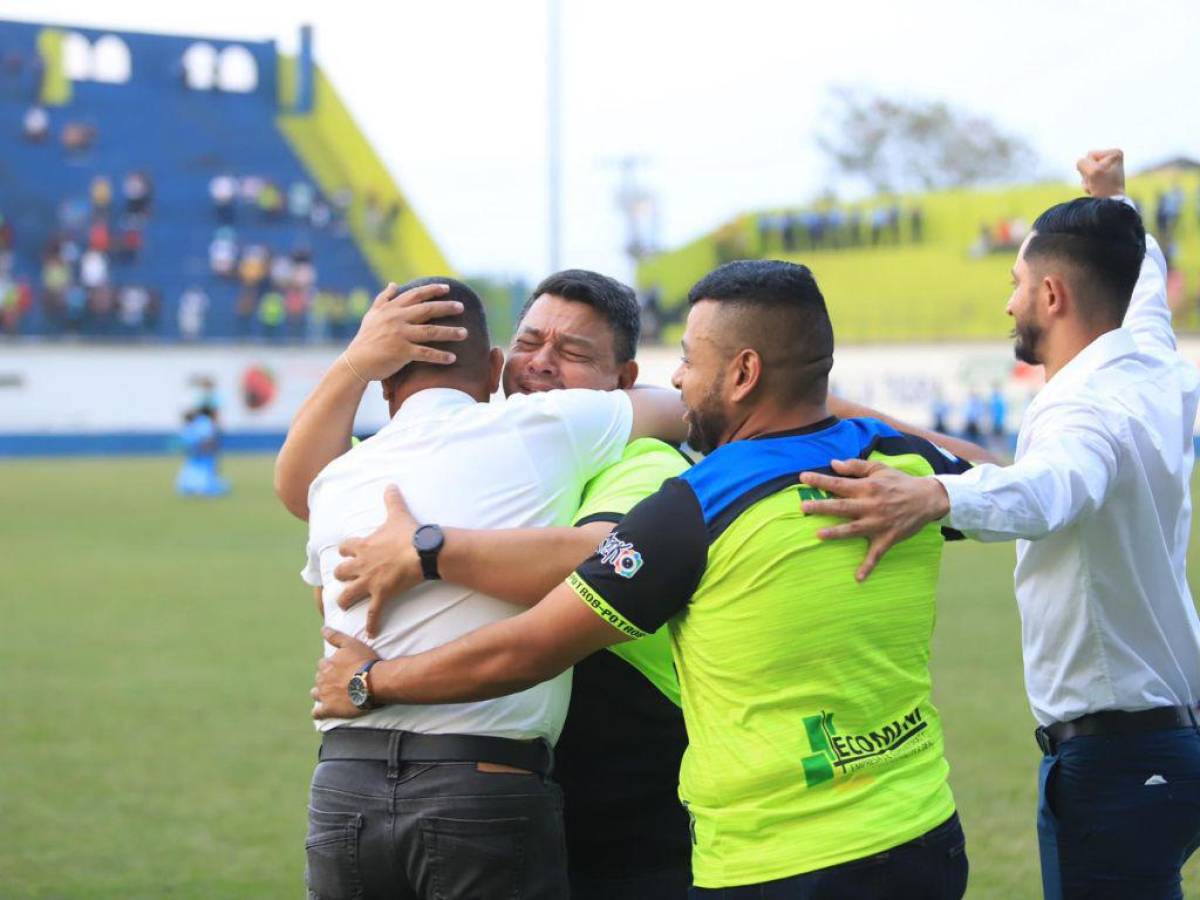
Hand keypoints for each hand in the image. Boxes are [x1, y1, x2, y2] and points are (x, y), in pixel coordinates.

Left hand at [312, 627, 378, 719]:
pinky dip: (318, 712)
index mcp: (326, 665)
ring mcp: (324, 695)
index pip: (323, 664)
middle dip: (326, 679)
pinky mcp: (329, 709)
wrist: (373, 682)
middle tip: (339, 681)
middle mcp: (322, 679)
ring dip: (321, 694)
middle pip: (320, 678)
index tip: (340, 668)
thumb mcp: (351, 644)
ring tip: (331, 695)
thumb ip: (335, 636)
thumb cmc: (364, 662)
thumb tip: (322, 628)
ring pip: (316, 694)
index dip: (331, 666)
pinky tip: (320, 712)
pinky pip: (317, 712)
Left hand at [334, 485, 421, 637]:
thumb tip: (390, 484)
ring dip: (345, 601)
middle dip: (341, 577)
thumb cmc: (409, 533)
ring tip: (345, 606)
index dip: (345, 551)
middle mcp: (362, 565)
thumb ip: (392, 499)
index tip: (345, 554)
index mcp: (363, 546)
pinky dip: (371, 624)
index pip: (345, 548)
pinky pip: (373, 613)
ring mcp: (370, 582)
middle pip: (341, 573)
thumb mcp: (397, 514)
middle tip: (344, 580)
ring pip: (348, 595)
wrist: (421, 551)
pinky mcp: (381, 595)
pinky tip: (370, 633)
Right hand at [343, 282, 468, 380]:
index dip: (432, 290)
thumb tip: (393, 283)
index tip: (447, 287)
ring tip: (465, 333)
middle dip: (446, 307)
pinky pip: (425, 353)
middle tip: (462, 307)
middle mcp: (397, 319)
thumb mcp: (372, 315)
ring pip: (430, 331)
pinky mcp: (401, 352)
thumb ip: (384, 298)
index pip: (415, 295)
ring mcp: (400, 335)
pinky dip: (440, 356)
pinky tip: (453, 358)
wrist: (356, 362)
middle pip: (427, 310)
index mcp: (392, 309)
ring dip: (450, 332)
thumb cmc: (366, 338)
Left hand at [797, 459, 949, 581]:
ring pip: (854, 529)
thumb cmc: (900, 482)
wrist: (928, 498)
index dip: (820, 481)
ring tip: (818, 535)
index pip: (839, 484)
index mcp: (867, 487)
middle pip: (842, 507)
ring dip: (837, 533)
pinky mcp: (888, 538)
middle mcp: (871, 505)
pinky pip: (876, 554)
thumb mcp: (879, 469)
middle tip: (803, 507)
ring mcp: (879, 523)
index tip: (802, 478)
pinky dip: (868, 566)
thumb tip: (833, 463)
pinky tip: (858, 578)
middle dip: (822, 507)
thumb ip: (856, 466)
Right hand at [1076, 148, 1124, 198]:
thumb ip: (1082, 162)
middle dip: (1088, 174)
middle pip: (1087, 162)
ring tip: (1097, 187)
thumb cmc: (1104, 187)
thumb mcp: (1092, 171)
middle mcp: (1113, 158)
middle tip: (1097, 183)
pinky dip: (1088, 185)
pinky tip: (1096, 189)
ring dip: (1088, 181)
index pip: (1090, 154)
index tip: (1100, 177)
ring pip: (1086, 171)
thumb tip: (1080, 163)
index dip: (1090, 167)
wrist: (1110, 204)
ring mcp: (1108, 168)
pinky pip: (1087, 178)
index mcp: (1115, 153)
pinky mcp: (1103, 177)